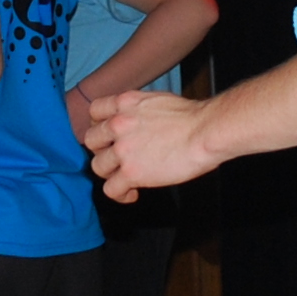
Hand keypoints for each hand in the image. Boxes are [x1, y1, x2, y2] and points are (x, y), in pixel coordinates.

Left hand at [85, 87, 215, 200]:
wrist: (205, 131)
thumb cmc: (192, 118)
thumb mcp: (156, 101)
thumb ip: (138, 111)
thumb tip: (137, 123)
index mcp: (125, 103)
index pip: (94, 111)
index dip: (99, 125)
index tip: (108, 135)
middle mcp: (119, 124)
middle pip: (91, 140)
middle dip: (102, 150)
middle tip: (117, 158)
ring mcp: (123, 149)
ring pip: (98, 166)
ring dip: (111, 174)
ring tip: (126, 178)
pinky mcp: (131, 172)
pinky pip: (110, 189)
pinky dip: (120, 194)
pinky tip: (132, 193)